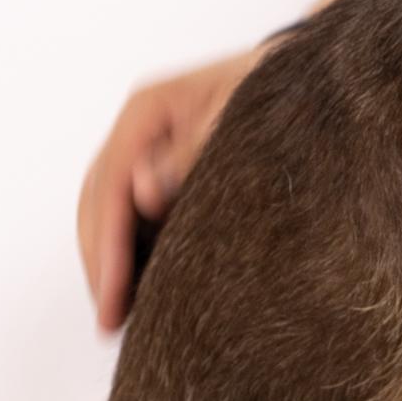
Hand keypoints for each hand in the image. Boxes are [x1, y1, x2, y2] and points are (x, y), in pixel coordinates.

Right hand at [76, 49, 259, 330]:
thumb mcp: (241, 116)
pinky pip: (131, 214)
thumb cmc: (276, 94)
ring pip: (106, 211)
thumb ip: (195, 150)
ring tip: (116, 318)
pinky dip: (127, 251)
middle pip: (96, 201)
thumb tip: (144, 191)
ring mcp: (145, 149)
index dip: (106, 244)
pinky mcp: (162, 170)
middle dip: (100, 263)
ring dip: (106, 262)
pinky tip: (137, 290)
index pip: (111, 184)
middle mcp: (138, 129)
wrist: (305, 80)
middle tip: (109, 320)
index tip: (111, 294)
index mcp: (147, 109)